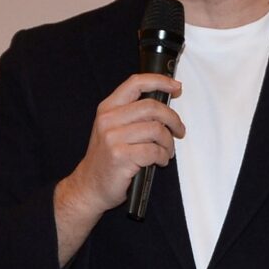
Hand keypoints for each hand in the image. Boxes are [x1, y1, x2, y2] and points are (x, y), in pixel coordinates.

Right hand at [59, 73, 183, 221]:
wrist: (89, 187)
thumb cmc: (107, 158)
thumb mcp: (113, 129)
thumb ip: (133, 114)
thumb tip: (165, 104)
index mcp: (108, 108)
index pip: (136, 83)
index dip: (160, 81)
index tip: (177, 87)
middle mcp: (108, 119)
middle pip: (152, 107)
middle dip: (173, 119)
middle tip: (179, 131)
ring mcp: (113, 138)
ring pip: (156, 130)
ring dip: (169, 143)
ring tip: (167, 152)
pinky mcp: (120, 156)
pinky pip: (154, 151)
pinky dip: (163, 156)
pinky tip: (160, 161)